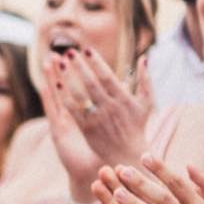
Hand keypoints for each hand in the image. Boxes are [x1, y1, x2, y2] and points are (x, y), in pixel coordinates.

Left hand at [41, 48, 150, 191]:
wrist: (127, 153)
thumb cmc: (137, 126)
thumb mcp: (147, 103)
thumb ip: (146, 79)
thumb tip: (144, 58)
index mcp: (123, 99)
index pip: (107, 76)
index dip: (96, 62)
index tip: (86, 49)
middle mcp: (109, 107)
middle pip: (91, 83)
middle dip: (79, 66)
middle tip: (69, 51)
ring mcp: (97, 119)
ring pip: (79, 95)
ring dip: (68, 78)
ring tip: (59, 63)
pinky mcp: (87, 129)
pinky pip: (73, 111)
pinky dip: (65, 98)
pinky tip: (56, 85)